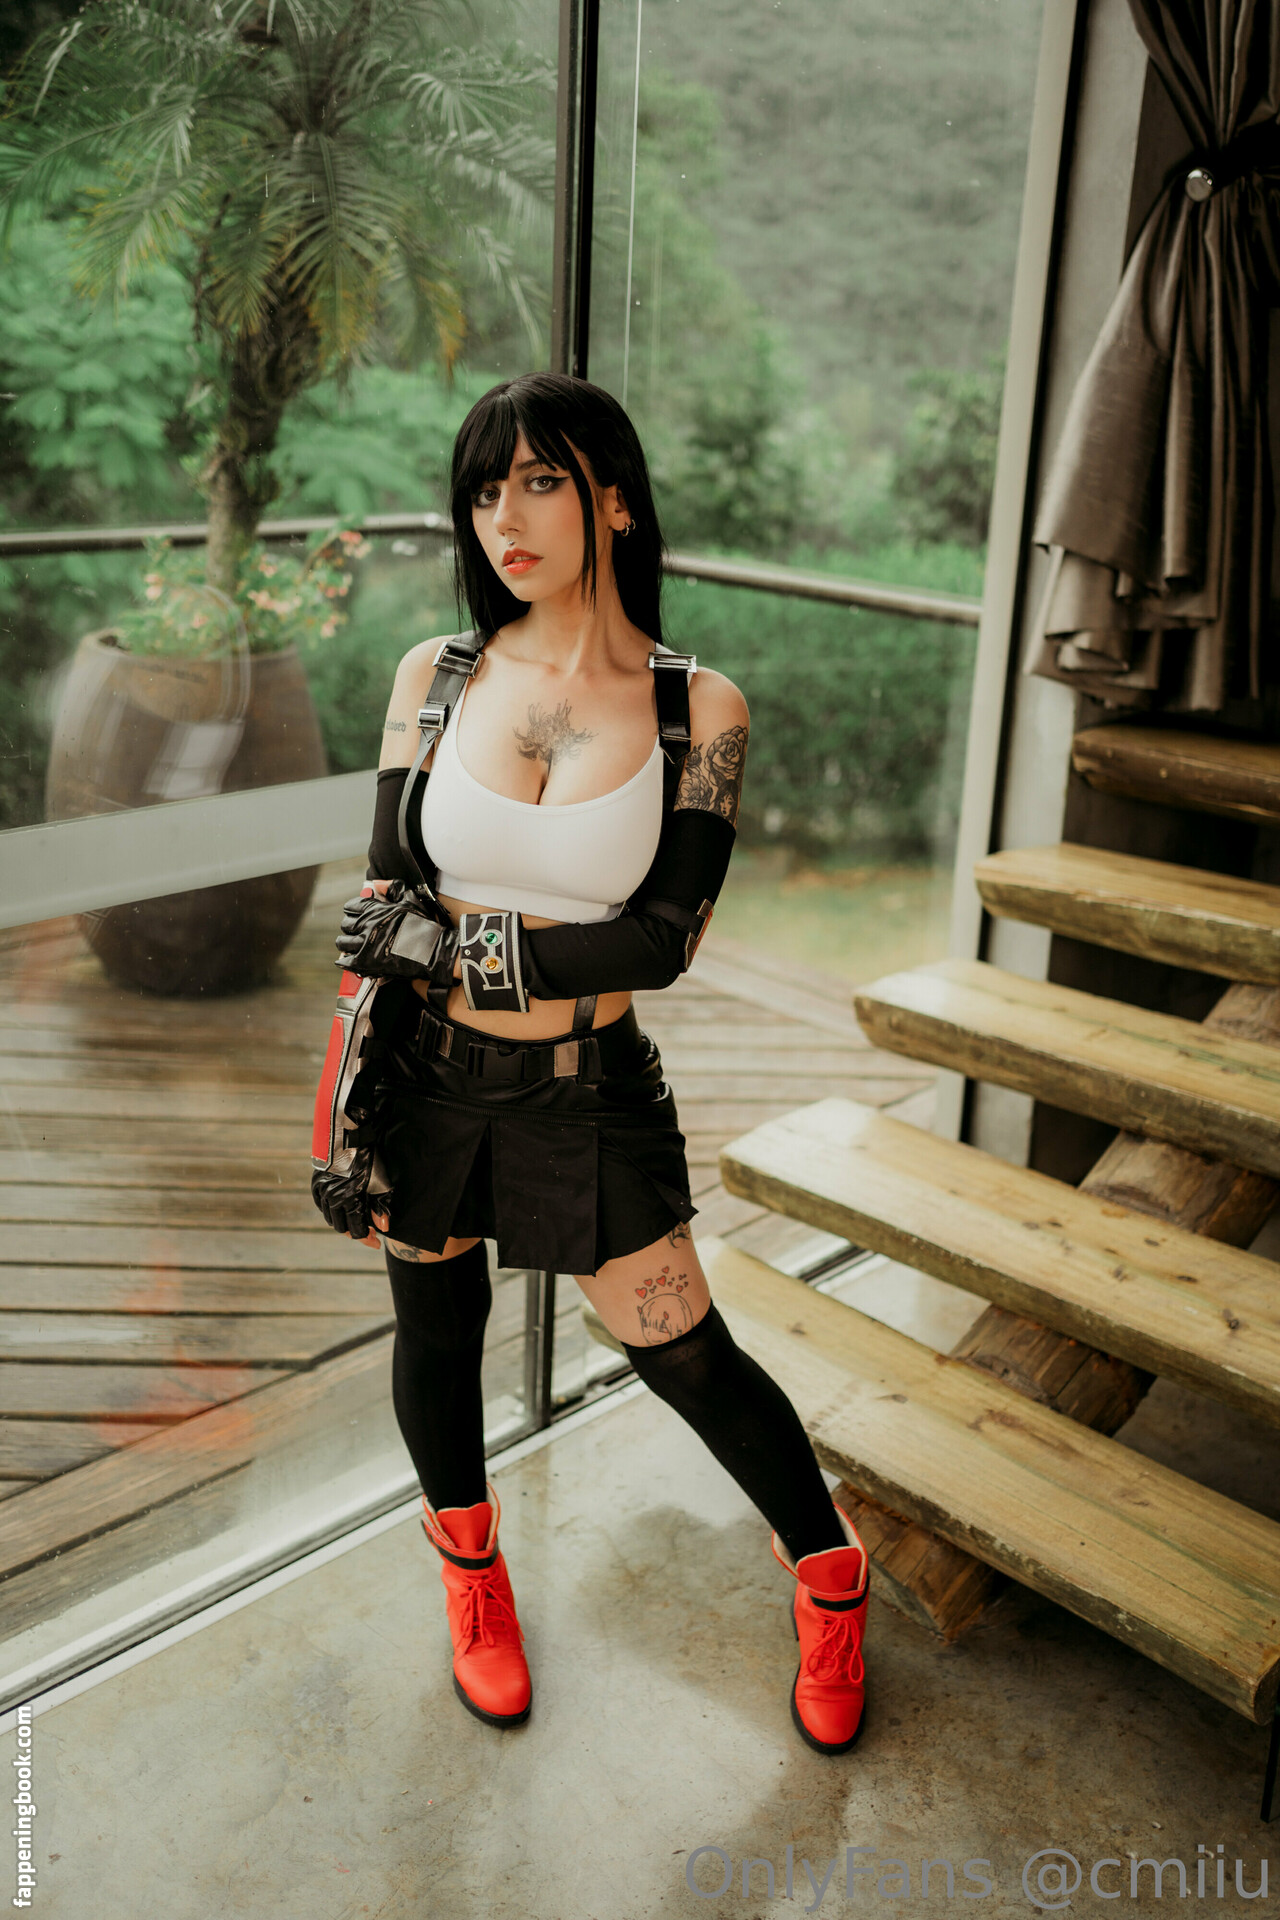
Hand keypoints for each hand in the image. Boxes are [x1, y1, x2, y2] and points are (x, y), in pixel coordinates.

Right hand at [311, 1152, 392, 1245]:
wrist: (349, 1136)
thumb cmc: (369, 1158)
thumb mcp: (381, 1183)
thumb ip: (381, 1207)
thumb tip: (383, 1227)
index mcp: (349, 1200)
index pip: (356, 1230)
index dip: (367, 1239)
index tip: (376, 1242)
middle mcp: (332, 1199)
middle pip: (342, 1228)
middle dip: (356, 1232)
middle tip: (368, 1230)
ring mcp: (322, 1192)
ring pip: (330, 1219)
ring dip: (343, 1223)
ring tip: (356, 1220)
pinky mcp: (316, 1185)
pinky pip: (322, 1207)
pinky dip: (331, 1212)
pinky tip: (342, 1209)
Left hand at [335, 881, 457, 982]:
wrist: (432, 951)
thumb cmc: (423, 925)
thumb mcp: (410, 899)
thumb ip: (392, 887)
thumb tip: (376, 883)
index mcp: (375, 909)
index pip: (352, 906)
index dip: (353, 909)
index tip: (355, 913)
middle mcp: (367, 926)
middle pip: (346, 924)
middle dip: (350, 926)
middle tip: (355, 929)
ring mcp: (365, 945)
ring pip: (342, 943)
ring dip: (346, 943)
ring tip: (352, 944)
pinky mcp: (366, 963)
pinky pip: (346, 961)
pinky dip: (345, 960)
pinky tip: (348, 959)